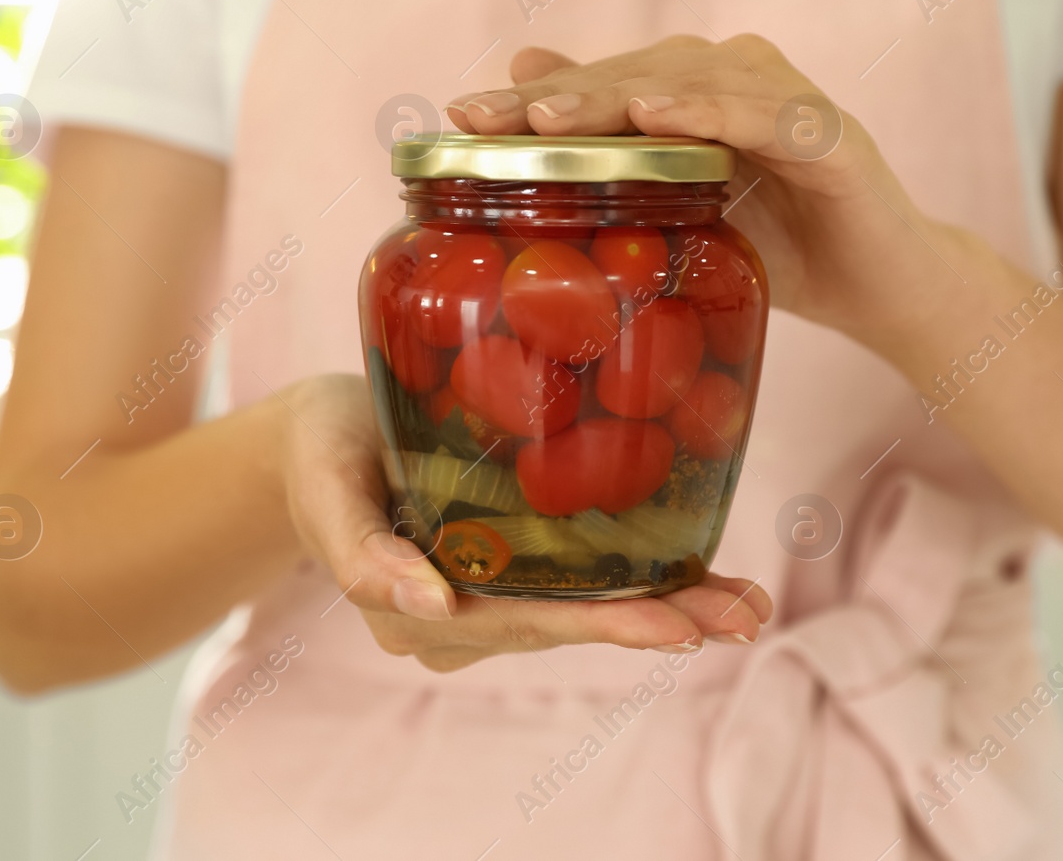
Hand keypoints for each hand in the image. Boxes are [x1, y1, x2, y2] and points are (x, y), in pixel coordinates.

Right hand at [278, 373, 773, 672]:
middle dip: (661, 622)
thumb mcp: (326, 488)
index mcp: (418, 615)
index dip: (604, 624)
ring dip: (667, 607)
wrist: (315, 434)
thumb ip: (364, 558)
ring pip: (584, 607)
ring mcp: (487, 598)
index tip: (676, 627)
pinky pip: (577, 579)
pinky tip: (705, 578)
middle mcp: (461, 621)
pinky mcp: (508, 565)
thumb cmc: (318, 452)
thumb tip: (435, 607)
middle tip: (742, 616)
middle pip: (571, 623)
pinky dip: (641, 579)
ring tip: (746, 604)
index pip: (527, 621)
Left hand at [447, 35, 955, 343]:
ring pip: (693, 81)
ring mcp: (788, 103)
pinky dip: (714, 108)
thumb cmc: (778, 251)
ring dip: (620, 93)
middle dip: (561, 95)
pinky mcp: (832, 137)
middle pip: (639, 73)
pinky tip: (661, 114)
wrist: (882, 291)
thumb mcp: (684, 216)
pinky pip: (768, 114)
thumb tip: (527, 99)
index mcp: (697, 97)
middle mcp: (740, 80)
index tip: (459, 115)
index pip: (604, 87)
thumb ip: (620, 163)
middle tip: (492, 116)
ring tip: (552, 115)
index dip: (533, 98)